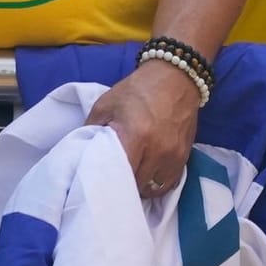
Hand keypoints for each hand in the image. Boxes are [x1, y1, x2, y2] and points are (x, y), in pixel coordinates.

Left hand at [86, 59, 200, 195]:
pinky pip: (170, 183)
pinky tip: (148, 176)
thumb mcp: (106, 104)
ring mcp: (175, 154)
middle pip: (137, 185)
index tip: (99, 182)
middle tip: (113, 180)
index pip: (121, 174)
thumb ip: (91, 130)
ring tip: (131, 178)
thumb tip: (81, 153)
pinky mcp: (185, 155)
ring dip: (141, 187)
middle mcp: (159, 149)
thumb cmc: (138, 89)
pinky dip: (157, 184)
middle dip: (124, 186)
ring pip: (154, 188)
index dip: (108, 182)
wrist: (176, 76)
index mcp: (137, 135)